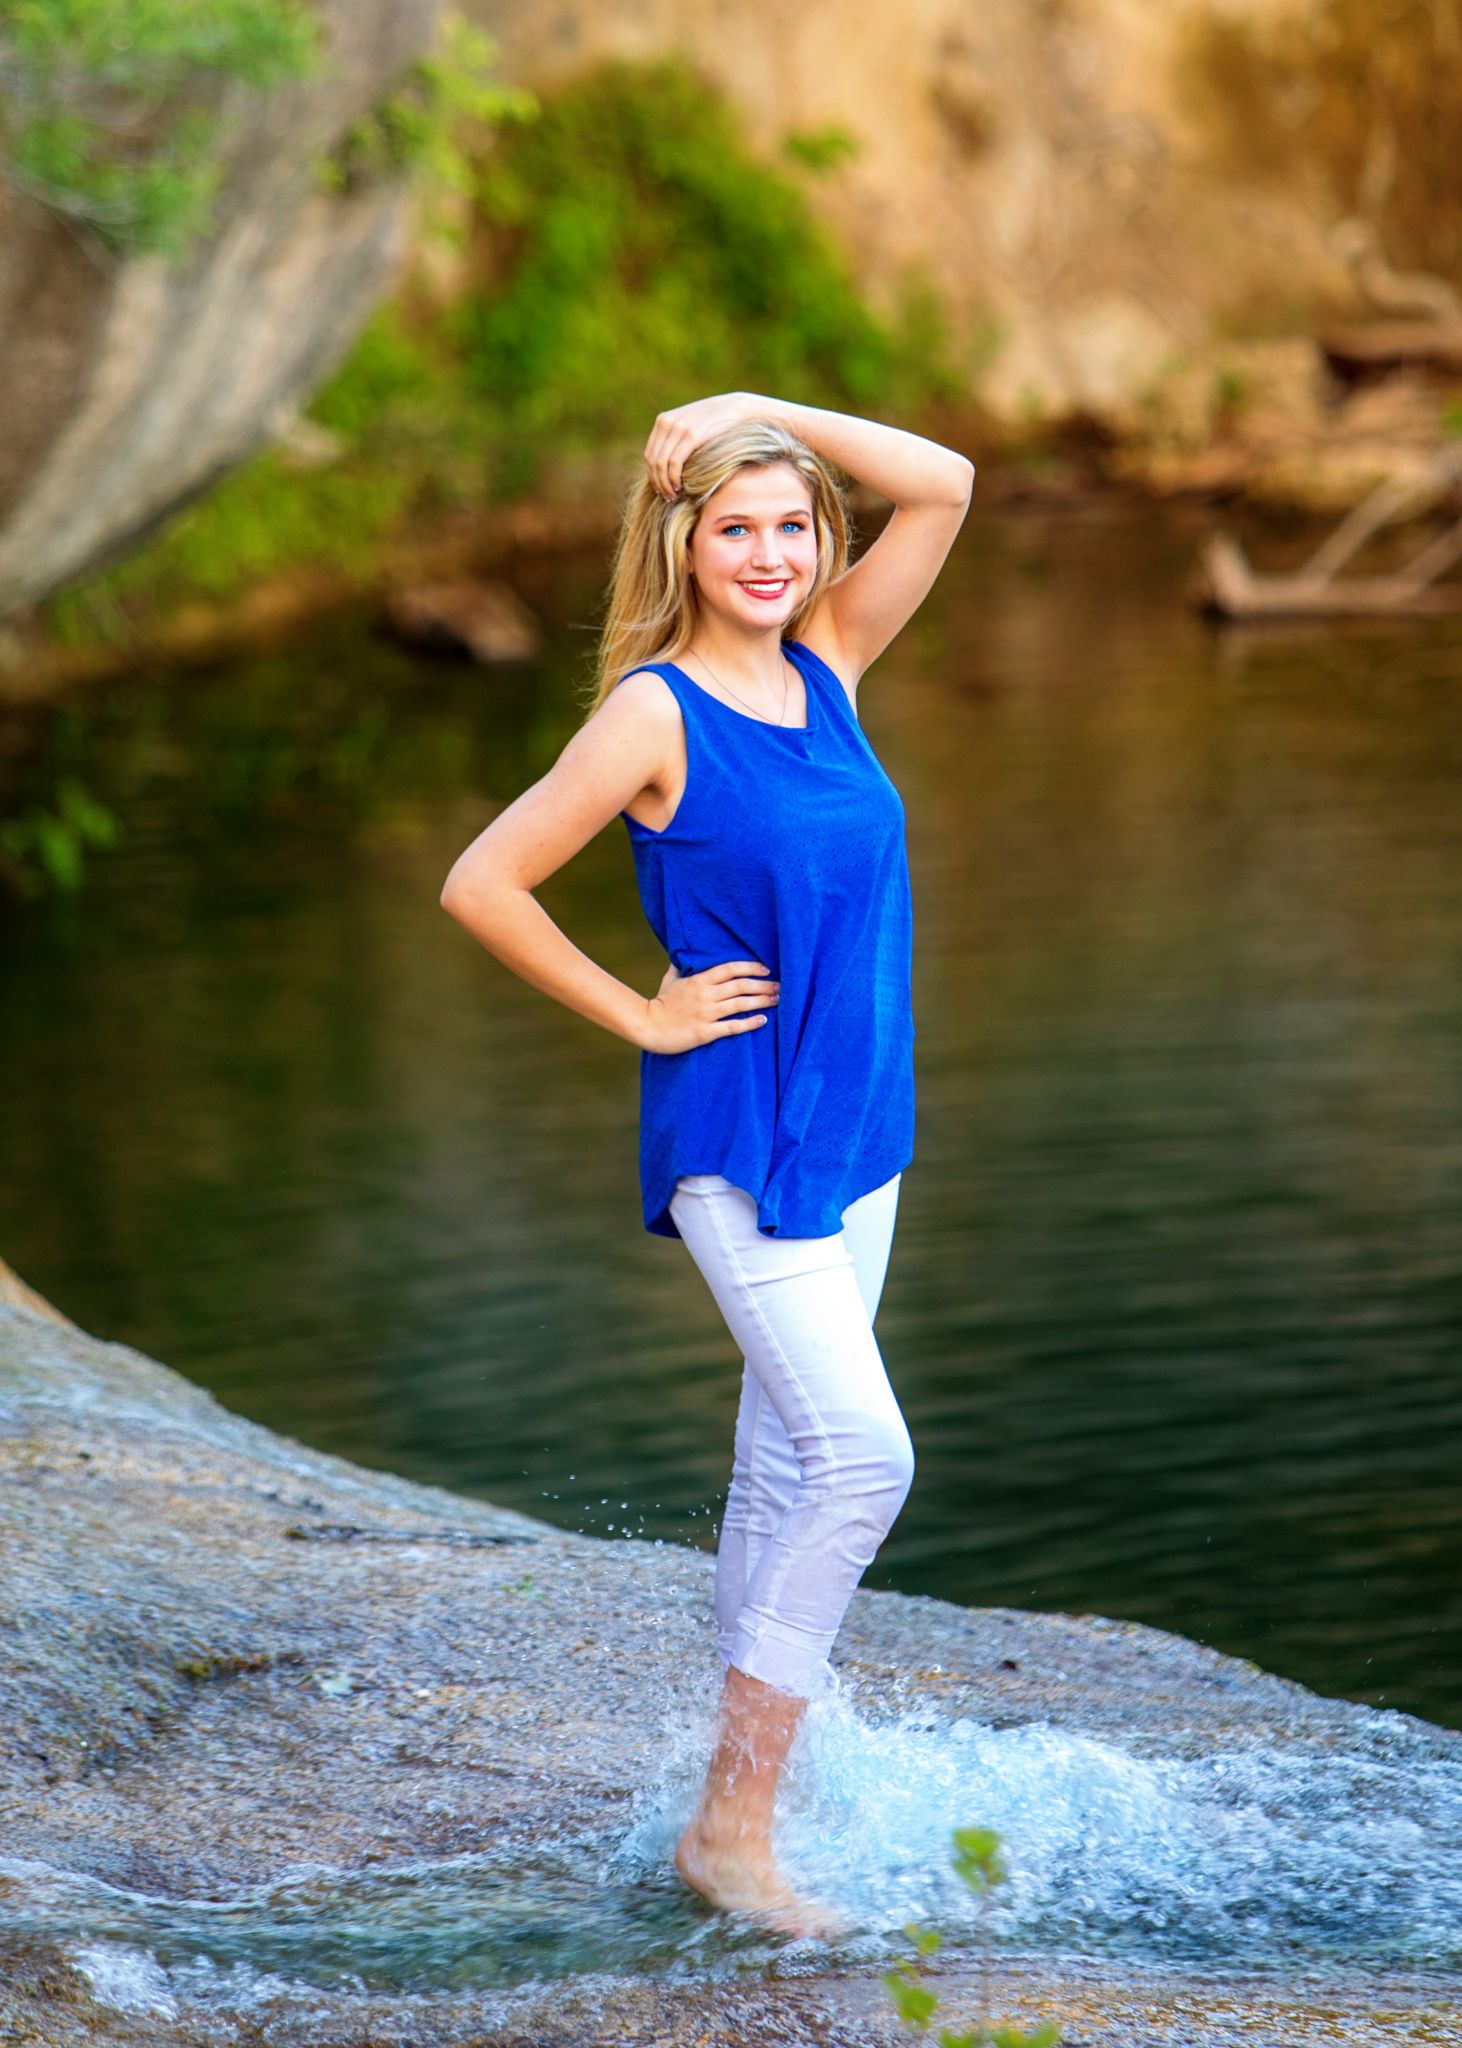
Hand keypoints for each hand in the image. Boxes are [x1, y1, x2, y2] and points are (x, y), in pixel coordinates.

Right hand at [641, 958, 779, 1053]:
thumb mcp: (670, 980)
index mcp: (699, 980)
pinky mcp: (706, 1032)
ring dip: (762, 1001)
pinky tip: (763, 1020)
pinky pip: (733, 1027)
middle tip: (780, 986)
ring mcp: (706, 1013)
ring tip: (777, 1000)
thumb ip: (680, 968)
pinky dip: (750, 1023)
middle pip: (741, 985)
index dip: (751, 967)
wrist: (647, 1026)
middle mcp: (706, 995)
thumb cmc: (659, 1003)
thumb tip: (682, 956)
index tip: (766, 970)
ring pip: (741, 1004)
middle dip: (763, 985)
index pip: (731, 968)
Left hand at [642, 393, 765, 499]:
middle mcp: (667, 423)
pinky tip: (680, 487)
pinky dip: (674, 478)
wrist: (736, 408)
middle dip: (658, 482)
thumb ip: (676, 439)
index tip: (661, 489)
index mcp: (663, 421)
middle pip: (653, 461)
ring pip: (661, 464)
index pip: (649, 454)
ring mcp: (679, 428)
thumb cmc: (715, 422)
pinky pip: (675, 463)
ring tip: (673, 496)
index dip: (653, 475)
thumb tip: (665, 464)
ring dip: (665, 484)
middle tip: (667, 497)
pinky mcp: (692, 435)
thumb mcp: (690, 425)